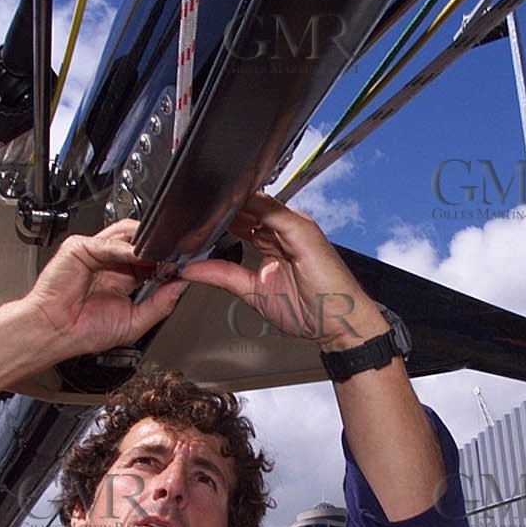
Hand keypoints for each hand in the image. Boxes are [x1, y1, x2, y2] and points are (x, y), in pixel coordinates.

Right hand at [26, 218, 189, 361]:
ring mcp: (94, 252)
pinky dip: (124, 248)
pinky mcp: (79, 247)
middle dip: (157, 249)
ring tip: (159, 255)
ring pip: (125, 234)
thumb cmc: (83, 331)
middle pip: (139, 242)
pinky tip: (137, 256)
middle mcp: (109, 263)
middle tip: (174, 257)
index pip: (150, 260)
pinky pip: (107, 242)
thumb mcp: (135, 321)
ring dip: (144, 244)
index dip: (165, 261)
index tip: (182, 265)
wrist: (54, 333)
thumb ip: (160, 304)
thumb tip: (181, 287)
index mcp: (122, 278)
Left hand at [179, 192, 387, 348]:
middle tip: (184, 208)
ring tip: (198, 203)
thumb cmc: (312, 310)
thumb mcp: (253, 292)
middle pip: (244, 205)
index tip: (186, 219)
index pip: (239, 218)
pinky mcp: (301, 229)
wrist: (341, 324)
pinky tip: (226, 205)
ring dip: (227, 202)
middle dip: (216, 207)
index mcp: (274, 239)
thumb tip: (191, 269)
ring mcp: (294, 225)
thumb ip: (223, 275)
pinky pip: (269, 210)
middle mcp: (284, 228)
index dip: (214, 217)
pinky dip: (247, 206)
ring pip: (254, 201)